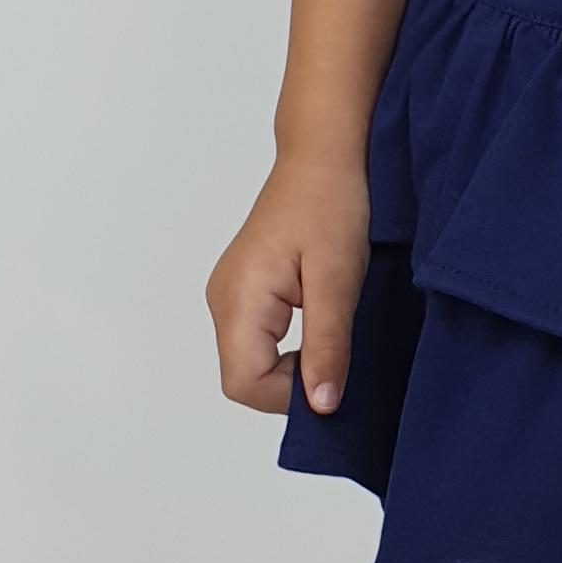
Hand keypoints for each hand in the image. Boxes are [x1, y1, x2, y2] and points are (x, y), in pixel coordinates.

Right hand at [208, 152, 371, 416]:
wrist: (323, 156)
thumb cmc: (330, 204)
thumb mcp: (339, 279)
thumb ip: (327, 345)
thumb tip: (321, 405)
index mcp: (238, 299)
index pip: (244, 384)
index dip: (289, 394)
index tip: (331, 368)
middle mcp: (222, 300)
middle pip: (243, 377)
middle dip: (291, 381)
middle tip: (336, 349)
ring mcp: (230, 294)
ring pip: (251, 361)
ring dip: (291, 362)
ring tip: (329, 327)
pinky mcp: (244, 289)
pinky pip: (257, 340)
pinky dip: (287, 346)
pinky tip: (318, 319)